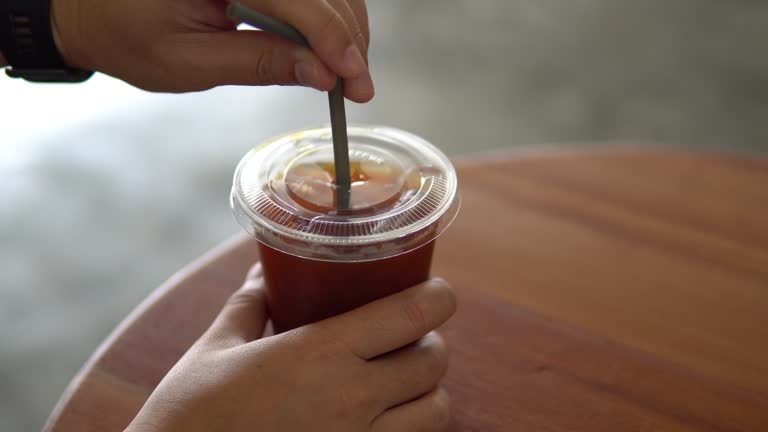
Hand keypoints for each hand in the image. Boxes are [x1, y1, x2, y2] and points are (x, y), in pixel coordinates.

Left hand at [51, 0, 373, 99]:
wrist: (94, 9)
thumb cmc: (128, 36)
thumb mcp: (190, 63)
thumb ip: (259, 63)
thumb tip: (322, 74)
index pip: (298, 0)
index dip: (334, 42)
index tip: (355, 83)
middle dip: (347, 38)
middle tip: (357, 87)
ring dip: (344, 27)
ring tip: (345, 72)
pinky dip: (326, 16)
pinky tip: (327, 47)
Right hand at [126, 264, 456, 431]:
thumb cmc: (189, 416)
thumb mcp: (215, 351)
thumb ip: (249, 305)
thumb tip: (261, 271)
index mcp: (320, 354)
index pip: (413, 314)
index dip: (438, 297)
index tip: (435, 292)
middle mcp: (351, 400)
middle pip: (434, 362)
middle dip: (429, 345)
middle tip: (406, 340)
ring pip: (437, 414)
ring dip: (427, 395)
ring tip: (400, 387)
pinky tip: (381, 423)